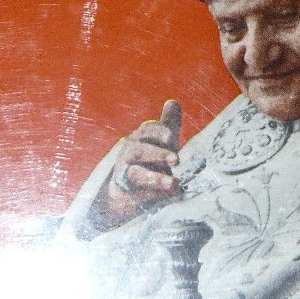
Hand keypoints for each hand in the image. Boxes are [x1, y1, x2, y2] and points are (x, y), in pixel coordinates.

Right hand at [92, 100, 182, 230]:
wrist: (126, 192)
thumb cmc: (149, 161)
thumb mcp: (160, 143)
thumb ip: (168, 124)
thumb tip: (173, 102)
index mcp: (140, 138)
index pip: (147, 130)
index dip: (158, 131)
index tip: (171, 136)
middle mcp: (129, 153)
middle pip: (139, 150)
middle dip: (157, 154)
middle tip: (176, 159)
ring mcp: (124, 173)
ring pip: (136, 174)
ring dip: (155, 178)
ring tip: (174, 184)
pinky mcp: (123, 193)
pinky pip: (134, 195)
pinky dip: (150, 196)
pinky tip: (167, 197)